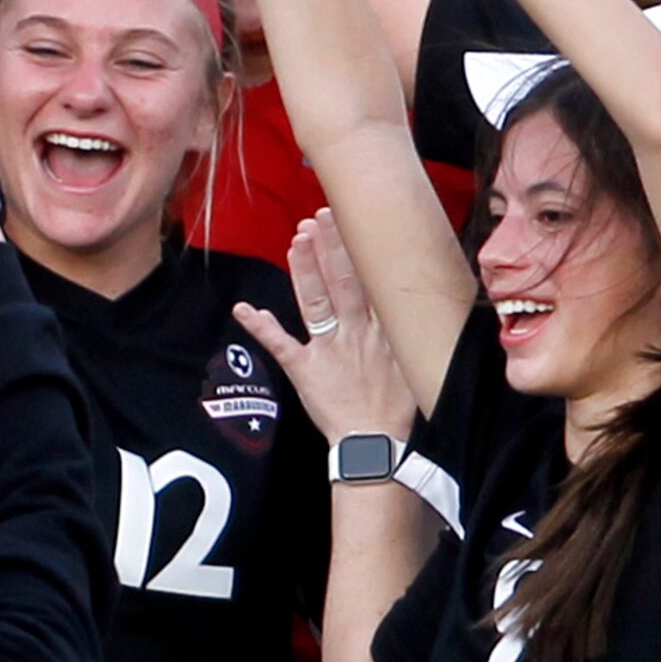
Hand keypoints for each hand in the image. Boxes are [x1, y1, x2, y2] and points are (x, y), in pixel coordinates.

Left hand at [233, 211, 418, 443]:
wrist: (377, 445)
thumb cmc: (399, 406)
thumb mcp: (413, 361)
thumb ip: (408, 330)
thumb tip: (417, 300)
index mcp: (382, 330)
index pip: (366, 280)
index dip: (353, 249)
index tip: (345, 220)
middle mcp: (354, 332)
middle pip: (341, 281)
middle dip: (329, 247)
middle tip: (319, 216)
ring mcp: (327, 349)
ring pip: (314, 301)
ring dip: (303, 270)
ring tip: (295, 240)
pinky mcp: (304, 370)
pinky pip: (280, 345)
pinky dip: (260, 326)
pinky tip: (243, 309)